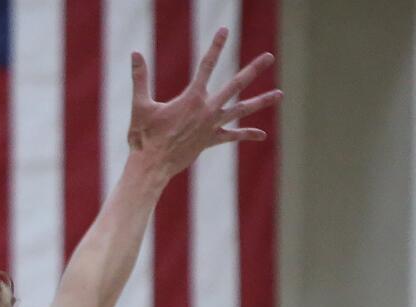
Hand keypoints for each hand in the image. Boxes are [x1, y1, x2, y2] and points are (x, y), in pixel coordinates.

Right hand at [127, 27, 281, 181]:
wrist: (151, 165)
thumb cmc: (144, 136)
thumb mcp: (140, 105)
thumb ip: (140, 78)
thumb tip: (134, 53)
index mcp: (192, 98)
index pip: (207, 65)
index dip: (216, 46)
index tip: (225, 31)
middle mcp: (207, 109)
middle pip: (236, 85)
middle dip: (254, 69)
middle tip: (270, 57)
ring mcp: (212, 126)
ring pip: (242, 110)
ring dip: (261, 101)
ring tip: (280, 94)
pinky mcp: (210, 140)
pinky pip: (233, 136)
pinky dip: (247, 134)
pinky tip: (262, 135)